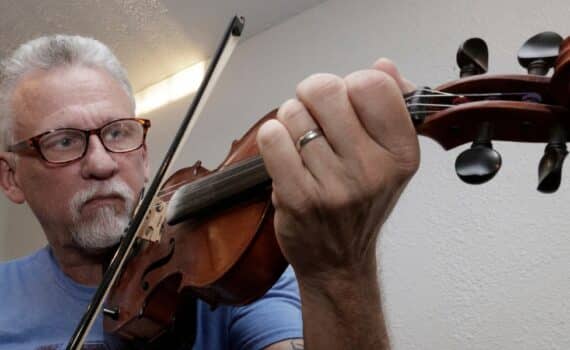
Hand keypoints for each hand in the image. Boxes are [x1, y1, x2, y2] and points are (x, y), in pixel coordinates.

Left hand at [257, 58, 418, 282]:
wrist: (339, 262)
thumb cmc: (361, 205)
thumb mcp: (391, 158)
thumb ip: (390, 107)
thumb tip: (382, 65)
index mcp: (401, 153)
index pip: (372, 84)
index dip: (351, 84)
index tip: (346, 102)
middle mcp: (372, 170)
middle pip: (326, 90)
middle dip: (312, 95)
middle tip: (314, 115)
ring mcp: (335, 186)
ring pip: (293, 113)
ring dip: (291, 121)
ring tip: (302, 143)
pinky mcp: (299, 198)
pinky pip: (272, 138)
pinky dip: (272, 137)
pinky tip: (284, 152)